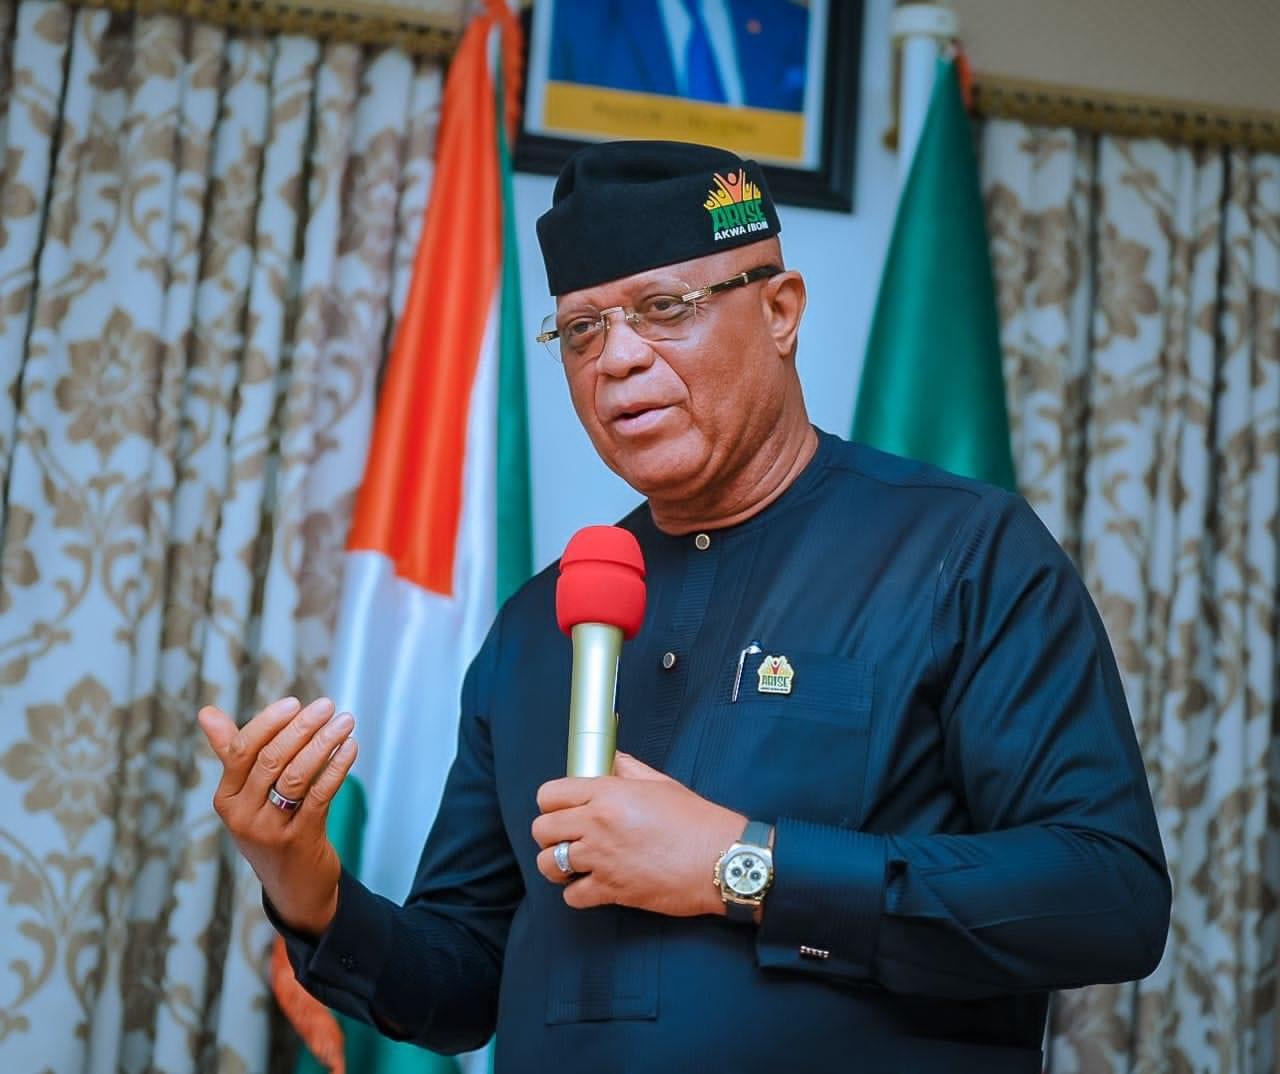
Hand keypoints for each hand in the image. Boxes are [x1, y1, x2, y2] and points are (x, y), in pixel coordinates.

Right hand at [197, 696, 357, 936]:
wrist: (294, 887)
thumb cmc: (270, 827)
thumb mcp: (246, 795)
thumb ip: (230, 751)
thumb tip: (206, 711)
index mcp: (226, 798)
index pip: (241, 750)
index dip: (269, 723)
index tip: (295, 702)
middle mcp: (242, 816)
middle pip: (271, 760)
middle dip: (302, 728)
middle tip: (327, 705)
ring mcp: (270, 830)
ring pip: (298, 775)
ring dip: (325, 743)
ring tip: (345, 721)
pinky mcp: (301, 840)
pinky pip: (321, 795)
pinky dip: (337, 767)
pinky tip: (350, 747)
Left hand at [531, 752, 744, 916]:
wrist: (720, 859)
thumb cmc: (696, 821)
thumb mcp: (661, 784)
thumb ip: (629, 769)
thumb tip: (612, 760)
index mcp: (608, 793)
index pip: (549, 794)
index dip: (552, 802)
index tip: (561, 809)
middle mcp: (598, 824)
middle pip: (541, 828)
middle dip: (550, 834)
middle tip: (568, 837)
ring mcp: (602, 858)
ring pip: (548, 864)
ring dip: (557, 864)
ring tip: (575, 863)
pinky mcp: (611, 890)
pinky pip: (571, 896)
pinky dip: (578, 893)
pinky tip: (593, 884)